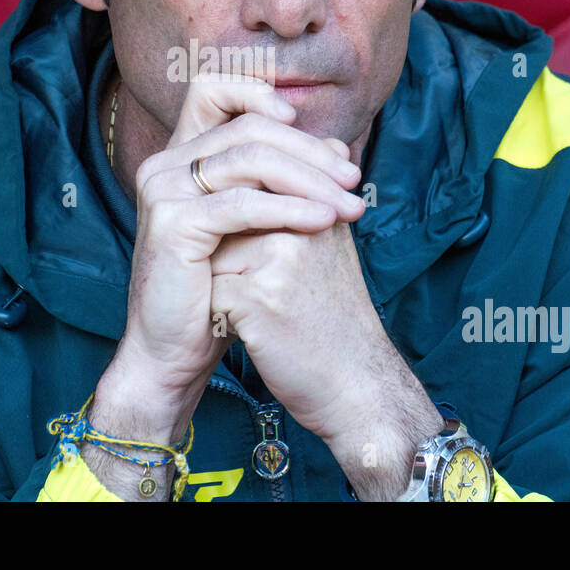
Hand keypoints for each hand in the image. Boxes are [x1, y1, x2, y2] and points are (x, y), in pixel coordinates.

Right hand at [112, 74, 365, 419]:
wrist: (174, 351)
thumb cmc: (216, 289)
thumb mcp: (254, 225)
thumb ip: (283, 181)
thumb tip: (339, 144)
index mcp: (178, 157)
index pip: (211, 89)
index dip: (259, 93)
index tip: (308, 128)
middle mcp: (163, 164)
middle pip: (248, 127)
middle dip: (310, 150)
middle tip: (354, 178)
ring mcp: (163, 191)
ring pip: (250, 159)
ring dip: (311, 179)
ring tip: (351, 205)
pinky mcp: (173, 225)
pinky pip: (243, 204)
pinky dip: (292, 209)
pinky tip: (325, 221)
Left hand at [208, 213, 393, 442]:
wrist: (360, 384)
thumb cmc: (337, 321)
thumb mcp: (330, 251)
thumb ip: (300, 212)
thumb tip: (257, 184)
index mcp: (320, 207)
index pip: (251, 196)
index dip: (247, 236)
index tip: (270, 272)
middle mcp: (302, 226)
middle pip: (227, 223)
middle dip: (231, 258)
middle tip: (271, 298)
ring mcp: (279, 260)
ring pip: (212, 256)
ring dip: (223, 286)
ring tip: (265, 313)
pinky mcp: (256, 297)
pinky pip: (210, 291)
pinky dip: (222, 314)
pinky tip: (257, 331)